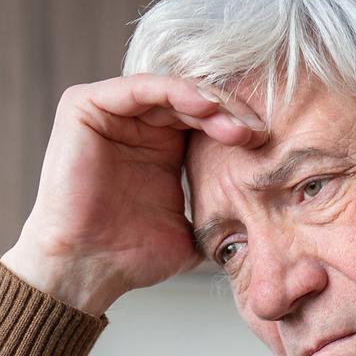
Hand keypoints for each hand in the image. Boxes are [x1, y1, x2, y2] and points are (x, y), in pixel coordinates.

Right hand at [1, 73, 269, 314]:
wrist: (85, 269)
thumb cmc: (130, 255)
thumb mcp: (193, 231)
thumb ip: (222, 215)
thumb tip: (270, 221)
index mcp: (163, 146)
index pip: (208, 119)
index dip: (238, 127)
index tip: (269, 146)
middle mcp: (138, 124)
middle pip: (194, 99)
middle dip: (230, 113)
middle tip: (258, 134)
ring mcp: (111, 112)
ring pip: (172, 89)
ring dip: (210, 102)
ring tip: (237, 125)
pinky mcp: (85, 105)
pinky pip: (139, 87)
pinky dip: (174, 92)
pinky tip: (204, 107)